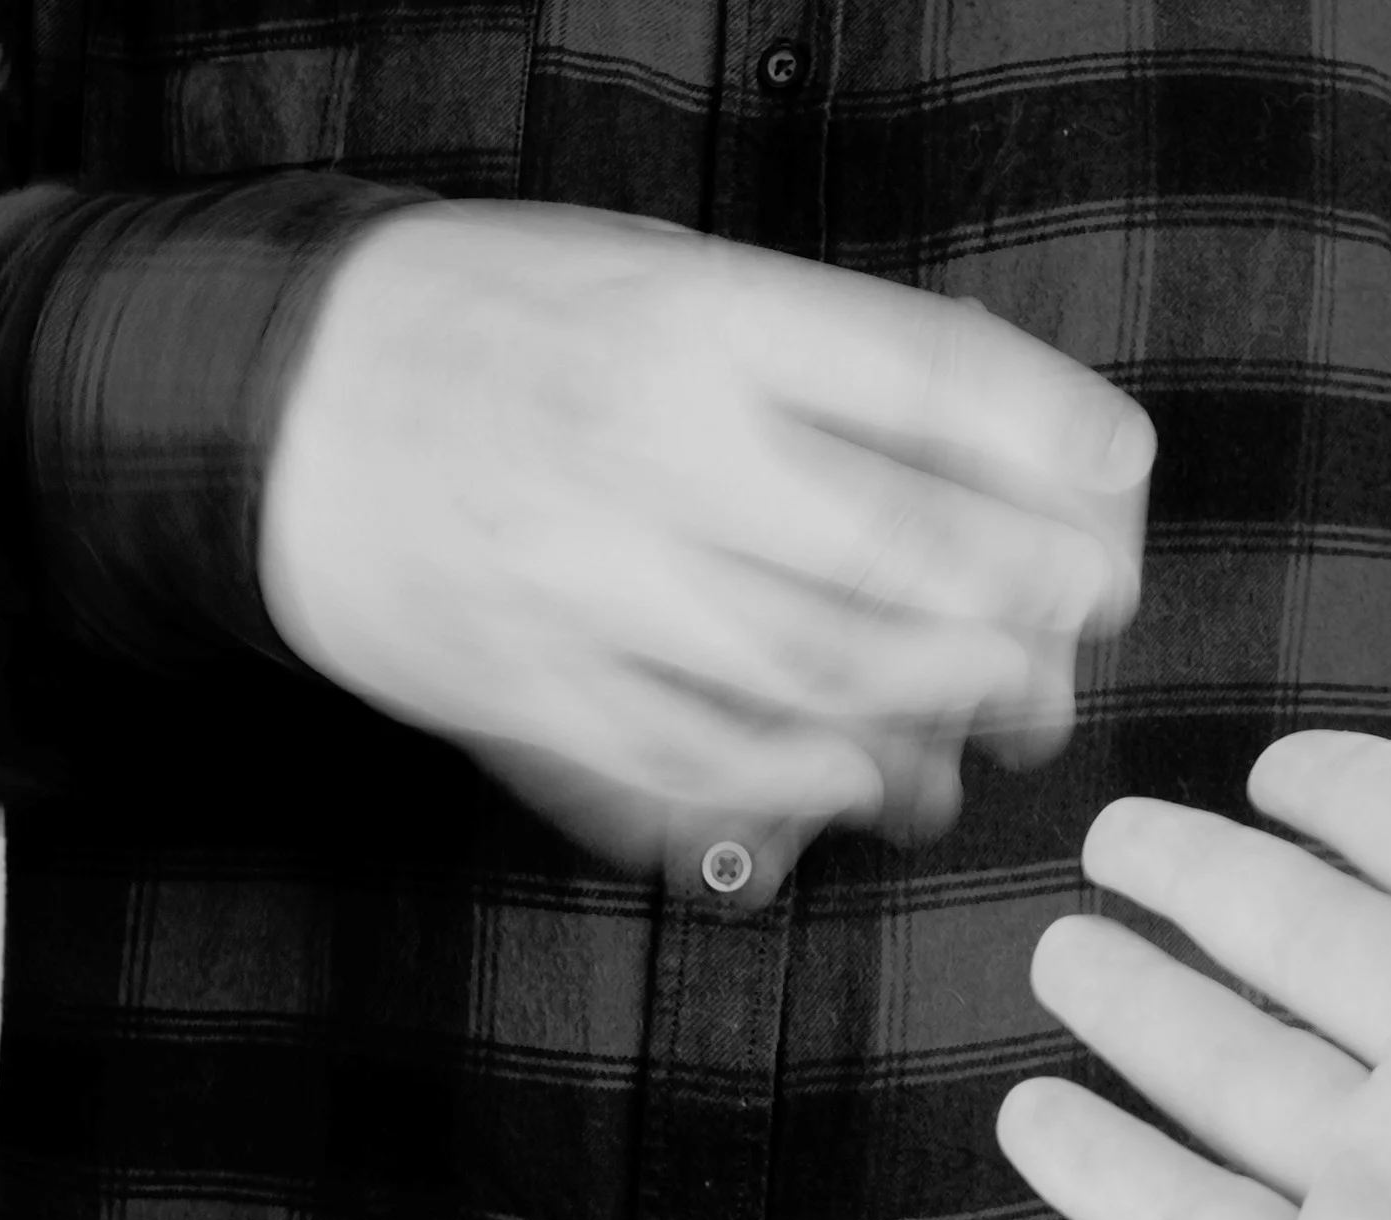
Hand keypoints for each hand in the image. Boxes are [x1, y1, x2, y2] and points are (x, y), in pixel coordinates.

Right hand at [259, 201, 1150, 893]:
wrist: (273, 402)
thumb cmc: (490, 319)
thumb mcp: (652, 267)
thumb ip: (800, 349)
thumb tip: (985, 442)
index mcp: (691, 318)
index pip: (925, 378)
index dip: (1052, 435)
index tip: (1116, 472)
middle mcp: (647, 450)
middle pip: (899, 553)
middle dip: (1029, 600)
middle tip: (1087, 614)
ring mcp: (583, 582)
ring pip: (814, 674)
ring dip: (940, 706)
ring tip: (1006, 707)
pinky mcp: (532, 686)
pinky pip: (696, 759)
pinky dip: (804, 781)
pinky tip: (868, 775)